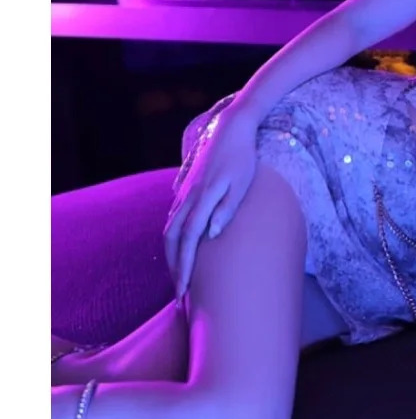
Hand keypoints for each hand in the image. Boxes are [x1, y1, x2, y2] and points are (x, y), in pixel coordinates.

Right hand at [165, 100, 257, 299]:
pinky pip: (174, 216)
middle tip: (179, 291)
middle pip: (172, 238)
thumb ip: (227, 208)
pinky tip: (179, 245)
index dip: (184, 267)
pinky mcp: (186, 187)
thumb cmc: (243, 158)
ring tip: (179, 272)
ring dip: (171, 253)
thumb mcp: (242, 183)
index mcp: (202, 198)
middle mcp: (188, 197)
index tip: (183, 291)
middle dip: (173, 266)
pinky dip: (173, 236)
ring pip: (170, 227)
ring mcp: (185, 191)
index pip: (188, 241)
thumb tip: (212, 234)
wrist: (231, 127)